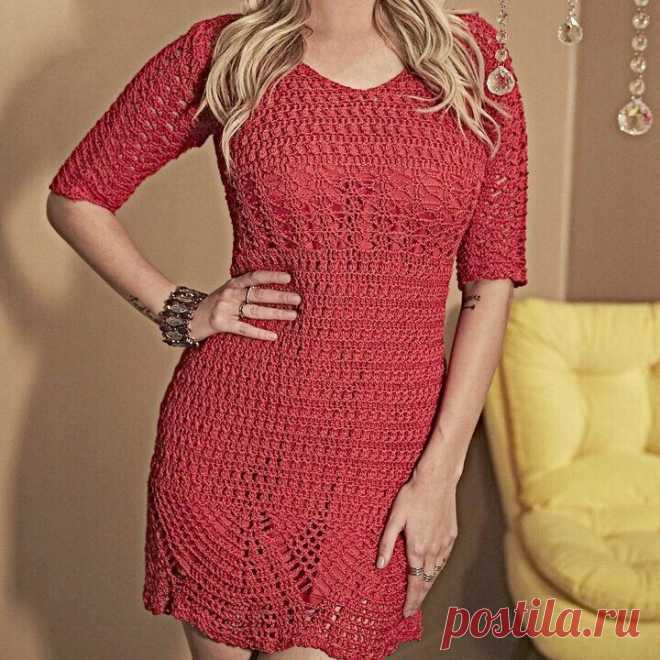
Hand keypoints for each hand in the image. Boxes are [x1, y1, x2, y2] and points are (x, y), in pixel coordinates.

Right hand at [188, 270, 301, 341]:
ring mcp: (225, 309)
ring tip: (292, 315)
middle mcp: (230, 294)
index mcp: (233, 283)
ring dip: (276, 313)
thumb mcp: (229, 291)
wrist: (189, 316)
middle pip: (259, 294)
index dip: (272, 276)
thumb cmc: (215, 304)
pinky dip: (260, 333)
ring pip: (255, 311)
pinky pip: (244, 329)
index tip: (289, 278)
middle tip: (298, 299)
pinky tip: (274, 335)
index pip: (255, 277)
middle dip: (280, 297)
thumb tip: (275, 289)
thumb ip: (246, 289)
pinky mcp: (222, 324)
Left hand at [376, 469, 457, 617]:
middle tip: (412, 609)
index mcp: (417, 548)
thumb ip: (386, 543)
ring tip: (421, 593)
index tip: (406, 613)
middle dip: (419, 597)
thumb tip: (380, 566)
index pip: (414, 583)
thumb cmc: (412, 495)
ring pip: (437, 572)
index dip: (411, 600)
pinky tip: (434, 571)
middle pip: (427, 582)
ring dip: (429, 585)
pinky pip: (444, 559)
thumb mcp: (394, 518)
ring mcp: (445, 543)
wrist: (437, 480)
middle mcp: (433, 550)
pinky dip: (438, 570)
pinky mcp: (452, 535)